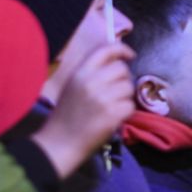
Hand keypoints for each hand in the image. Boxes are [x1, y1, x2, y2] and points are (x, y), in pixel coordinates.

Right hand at [32, 40, 135, 175]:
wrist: (61, 142)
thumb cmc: (66, 115)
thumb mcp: (73, 86)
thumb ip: (91, 72)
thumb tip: (116, 62)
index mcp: (80, 72)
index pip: (105, 50)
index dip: (121, 49)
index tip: (130, 55)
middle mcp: (92, 81)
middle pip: (122, 69)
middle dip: (124, 79)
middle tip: (116, 91)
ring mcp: (103, 97)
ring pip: (129, 87)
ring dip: (125, 97)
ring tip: (112, 106)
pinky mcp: (113, 113)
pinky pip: (130, 106)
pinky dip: (126, 112)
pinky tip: (114, 117)